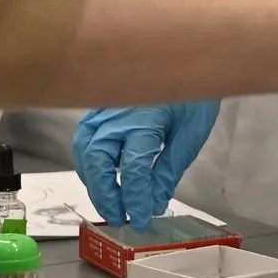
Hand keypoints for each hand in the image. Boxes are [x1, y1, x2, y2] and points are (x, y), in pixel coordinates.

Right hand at [73, 103, 218, 224]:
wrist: (184, 58)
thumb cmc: (192, 93)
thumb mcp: (191, 134)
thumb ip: (169, 169)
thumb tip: (154, 202)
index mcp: (144, 120)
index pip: (132, 170)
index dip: (136, 199)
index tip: (143, 219)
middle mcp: (116, 115)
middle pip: (98, 161)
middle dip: (105, 194)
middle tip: (120, 217)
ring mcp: (103, 109)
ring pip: (85, 151)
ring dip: (94, 181)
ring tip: (111, 202)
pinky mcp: (99, 108)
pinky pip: (85, 140)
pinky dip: (91, 163)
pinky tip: (103, 177)